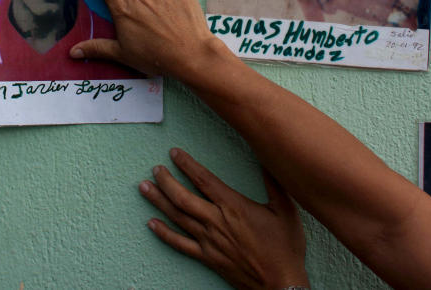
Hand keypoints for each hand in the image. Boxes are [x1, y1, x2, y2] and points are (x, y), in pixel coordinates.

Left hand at [140, 148, 308, 289]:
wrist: (281, 284)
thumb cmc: (285, 247)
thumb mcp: (286, 210)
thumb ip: (274, 183)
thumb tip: (267, 158)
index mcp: (234, 206)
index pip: (204, 180)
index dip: (187, 164)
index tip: (174, 153)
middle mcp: (216, 222)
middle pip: (183, 197)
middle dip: (166, 181)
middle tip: (154, 169)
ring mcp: (209, 241)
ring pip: (177, 217)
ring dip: (159, 201)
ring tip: (144, 188)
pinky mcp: (207, 258)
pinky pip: (180, 244)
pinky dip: (163, 234)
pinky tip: (151, 224)